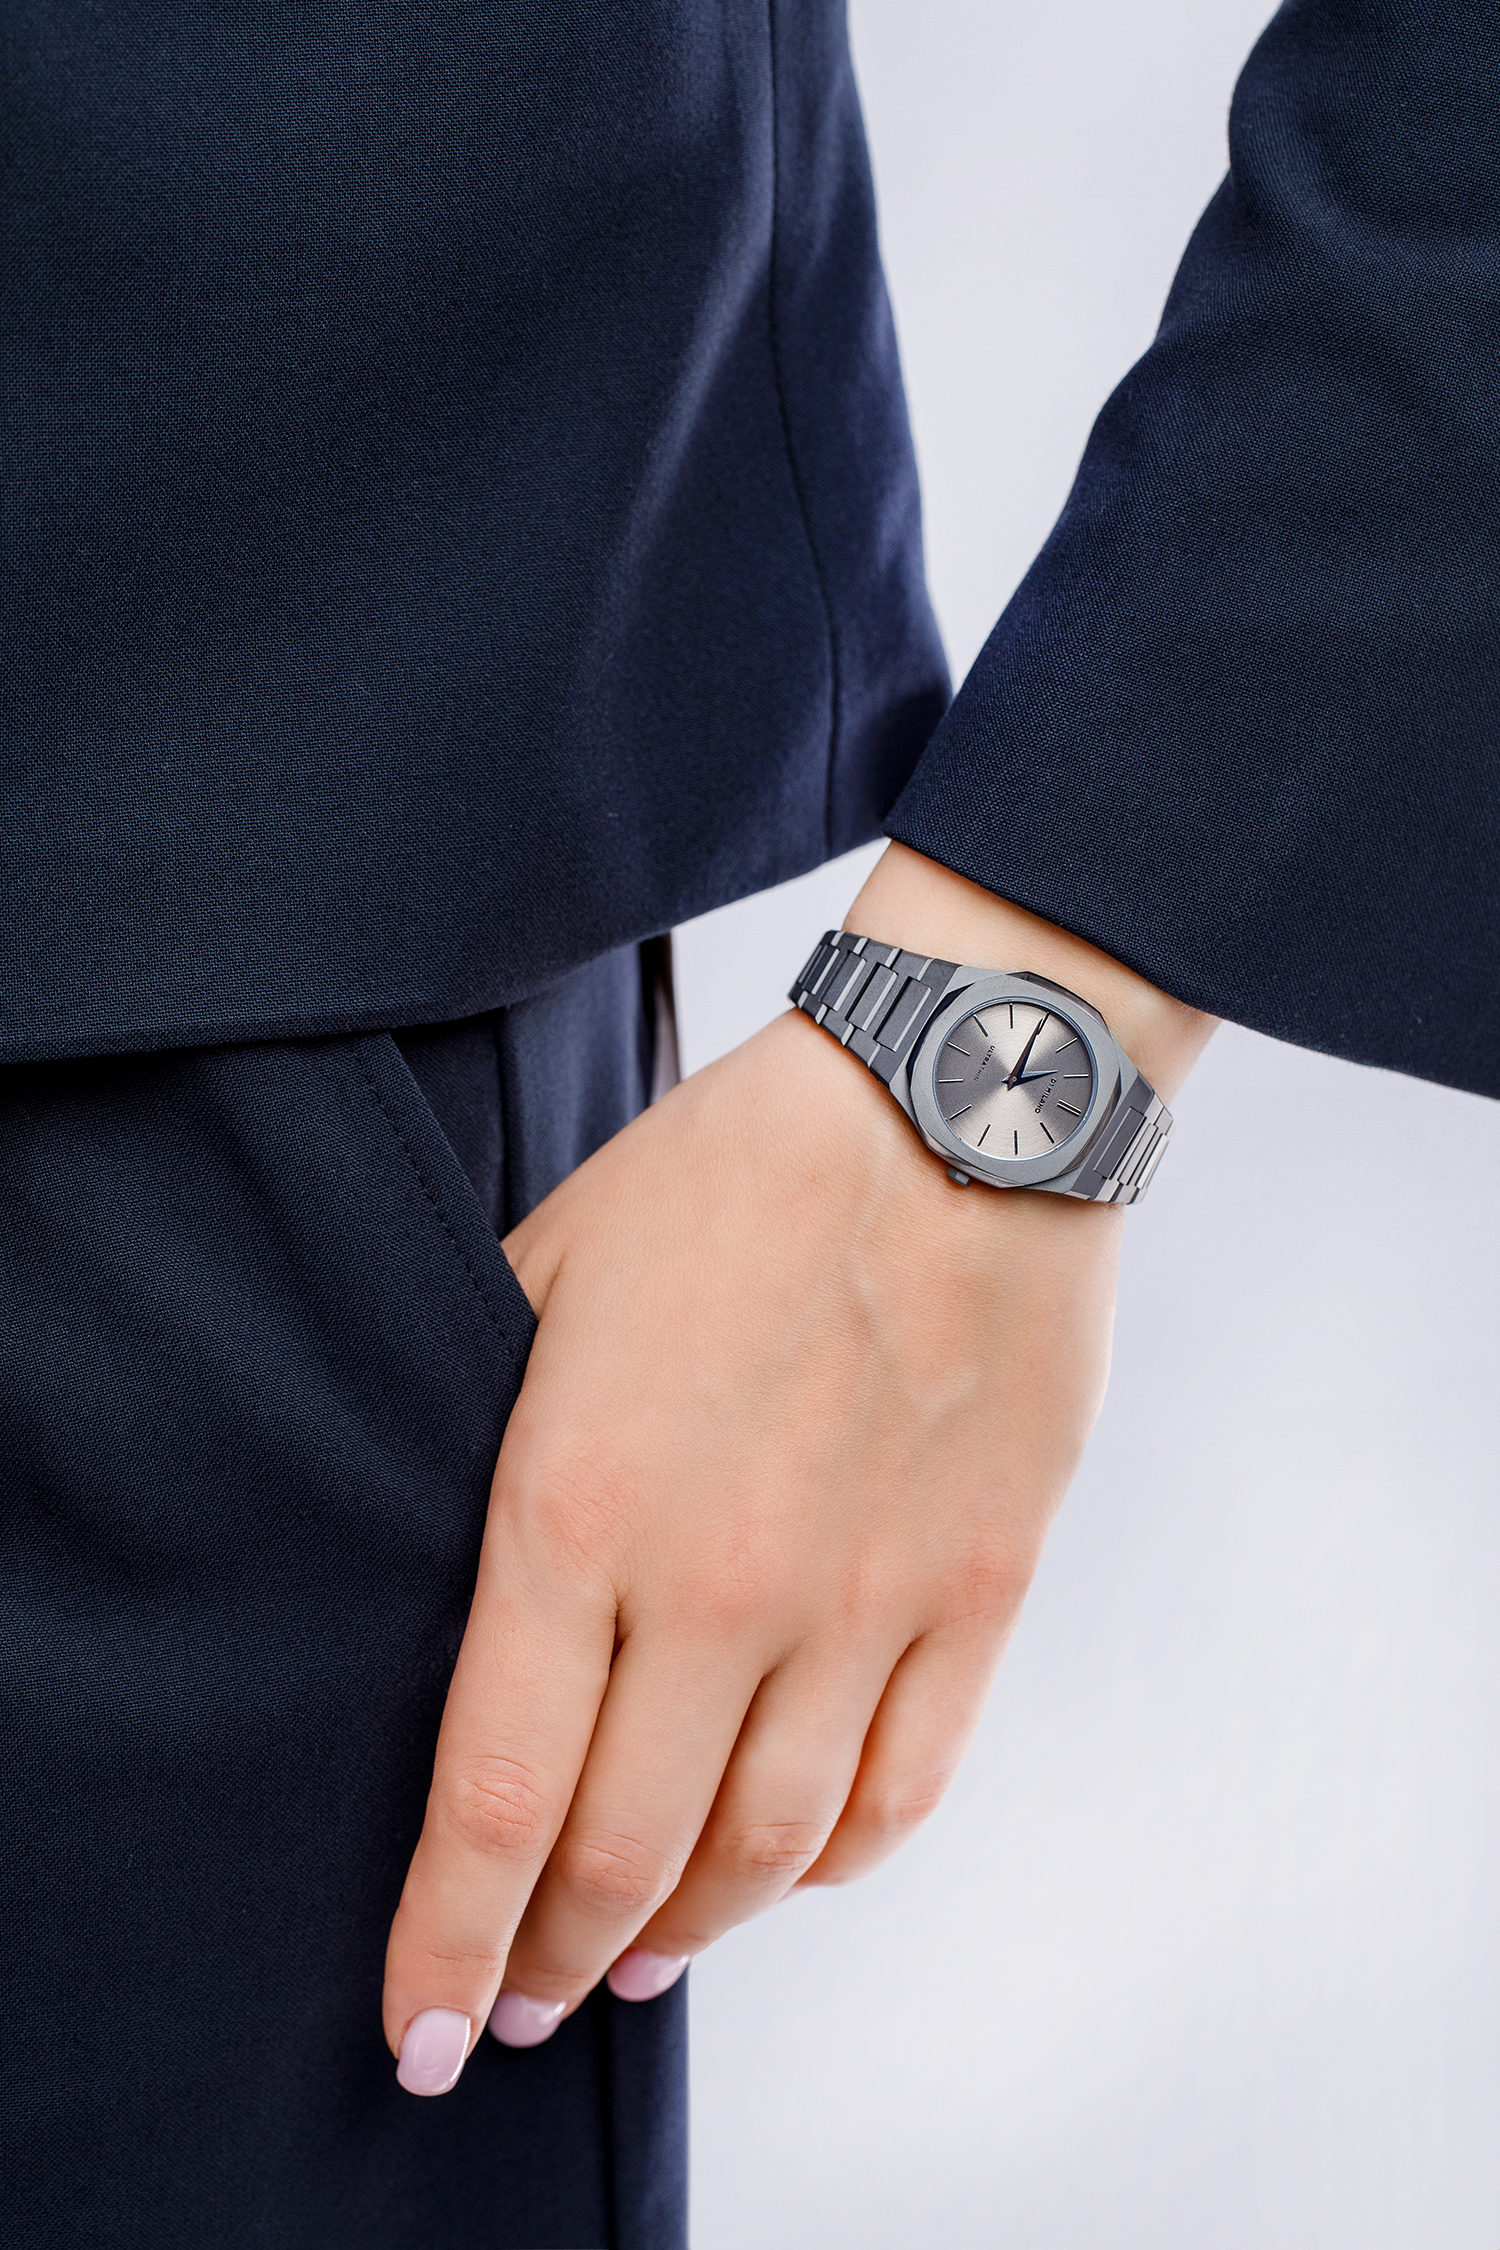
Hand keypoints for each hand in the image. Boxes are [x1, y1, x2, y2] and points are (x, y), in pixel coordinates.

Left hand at [382, 847, 1215, 2092]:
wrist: (954, 1109)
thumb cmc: (737, 1171)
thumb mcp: (549, 1267)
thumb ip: (483, 1419)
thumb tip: (450, 1531)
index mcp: (579, 1506)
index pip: (492, 1794)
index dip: (444, 1937)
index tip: (417, 2027)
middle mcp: (719, 1587)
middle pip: (621, 1855)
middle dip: (543, 1956)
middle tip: (512, 2003)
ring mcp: (863, 1604)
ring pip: (763, 1853)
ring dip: (684, 1930)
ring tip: (630, 1958)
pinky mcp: (974, 1594)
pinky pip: (901, 1789)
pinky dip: (830, 1863)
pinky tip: (783, 1871)